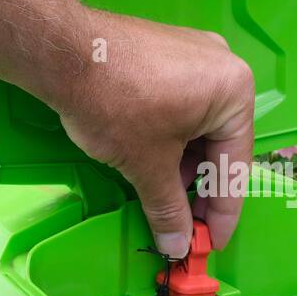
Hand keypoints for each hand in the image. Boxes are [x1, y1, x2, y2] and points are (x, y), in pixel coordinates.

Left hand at [52, 8, 255, 258]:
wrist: (62, 51)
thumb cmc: (115, 103)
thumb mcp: (148, 166)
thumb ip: (169, 209)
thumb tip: (177, 244)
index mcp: (235, 92)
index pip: (235, 165)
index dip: (222, 212)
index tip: (211, 241)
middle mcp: (225, 67)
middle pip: (219, 144)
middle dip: (198, 188)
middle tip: (184, 226)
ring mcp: (195, 54)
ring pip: (198, 126)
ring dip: (183, 165)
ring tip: (162, 196)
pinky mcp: (168, 52)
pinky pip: (182, 104)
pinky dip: (171, 137)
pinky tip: (152, 162)